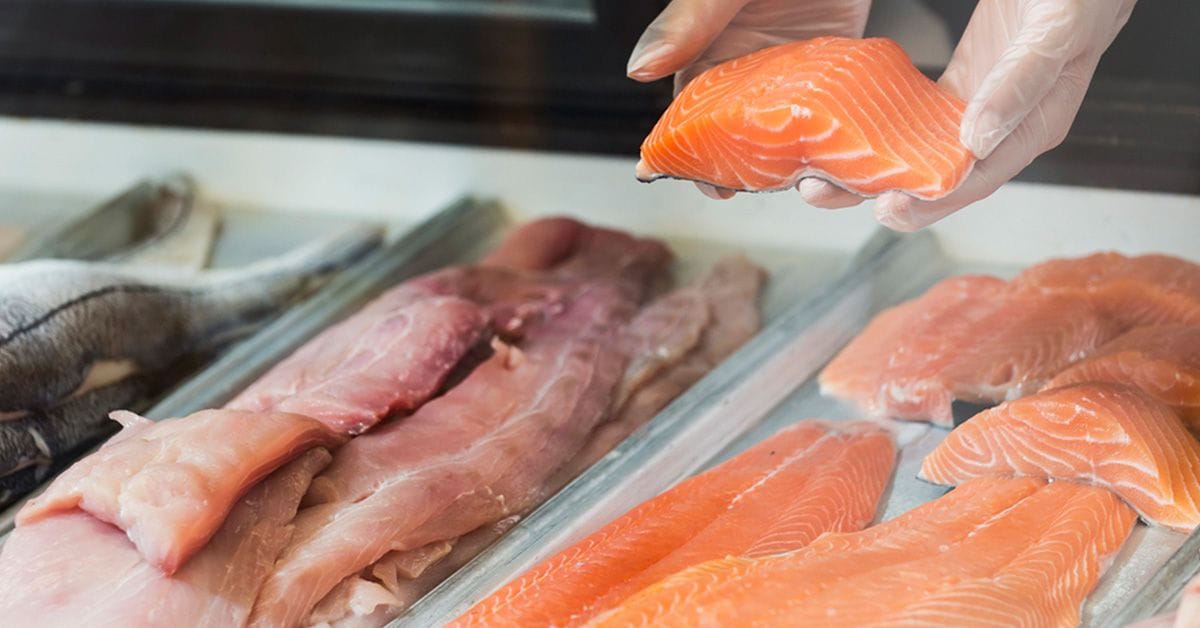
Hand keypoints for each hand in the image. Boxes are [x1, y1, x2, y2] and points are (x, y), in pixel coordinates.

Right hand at [626, 0, 871, 199]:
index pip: (686, 109)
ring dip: (784, 157)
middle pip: (731, 130)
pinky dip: (827, 135)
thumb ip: (688, 20)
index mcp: (706, 46)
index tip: (680, 177)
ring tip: (789, 177)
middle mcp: (744, 64)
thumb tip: (641, 68)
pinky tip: (832, 154)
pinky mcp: (831, 67)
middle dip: (731, 165)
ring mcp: (788, 70)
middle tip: (738, 191)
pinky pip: (825, 111)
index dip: (681, 146)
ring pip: (779, 128)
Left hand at [812, 0, 1136, 230]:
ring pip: (914, 154)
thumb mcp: (1057, 35)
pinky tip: (840, 133)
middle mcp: (1000, 133)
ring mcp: (972, 114)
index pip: (976, 181)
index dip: (931, 202)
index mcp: (1034, 129)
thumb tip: (978, 140)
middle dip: (878, 192)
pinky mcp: (952, 92)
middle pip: (934, 179)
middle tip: (823, 193)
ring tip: (816, 174)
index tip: (888, 208)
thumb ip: (1021, 83)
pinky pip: (908, 122)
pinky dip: (876, 132)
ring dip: (868, 168)